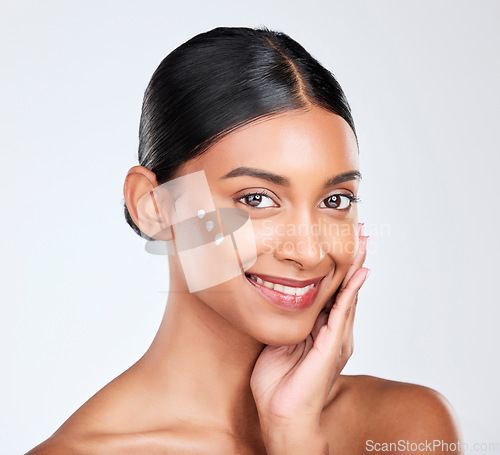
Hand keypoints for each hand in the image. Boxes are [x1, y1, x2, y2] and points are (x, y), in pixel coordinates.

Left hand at [250, 223, 369, 452]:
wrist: (281, 414)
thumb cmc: (277, 383)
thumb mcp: (278, 342)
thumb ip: (285, 323)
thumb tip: (276, 300)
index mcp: (318, 329)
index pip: (330, 292)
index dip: (336, 268)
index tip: (341, 243)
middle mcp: (331, 331)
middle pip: (344, 288)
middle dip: (352, 261)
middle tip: (361, 235)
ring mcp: (335, 338)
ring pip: (348, 295)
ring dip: (356, 268)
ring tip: (364, 245)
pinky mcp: (332, 345)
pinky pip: (343, 313)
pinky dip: (351, 292)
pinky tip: (359, 274)